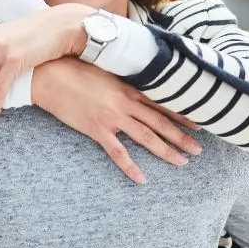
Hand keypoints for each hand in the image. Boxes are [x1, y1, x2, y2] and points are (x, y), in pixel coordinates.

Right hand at [31, 58, 202, 183]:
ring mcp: (111, 117)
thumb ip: (122, 80)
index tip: (199, 124)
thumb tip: (135, 85)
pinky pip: (117, 152)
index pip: (162, 103)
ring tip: (181, 162)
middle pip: (159, 123)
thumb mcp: (104, 70)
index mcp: (128, 88)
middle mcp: (125, 103)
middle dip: (181, 137)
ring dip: (165, 150)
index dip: (182, 115)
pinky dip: (130, 166)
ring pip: (145, 137)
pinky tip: (141, 178)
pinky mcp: (96, 129)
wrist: (49, 76)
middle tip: (198, 150)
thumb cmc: (74, 69)